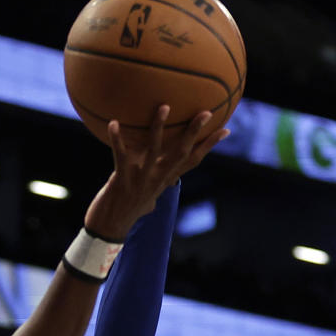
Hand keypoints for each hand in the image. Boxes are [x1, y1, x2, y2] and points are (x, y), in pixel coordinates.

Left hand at [84, 105, 228, 239]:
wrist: (109, 228)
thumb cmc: (126, 211)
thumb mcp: (146, 199)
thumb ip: (154, 188)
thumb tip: (159, 188)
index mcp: (164, 180)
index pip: (192, 161)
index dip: (209, 146)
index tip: (225, 129)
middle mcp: (156, 179)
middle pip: (180, 153)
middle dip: (194, 132)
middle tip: (206, 112)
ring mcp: (140, 179)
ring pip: (153, 149)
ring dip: (159, 127)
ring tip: (164, 107)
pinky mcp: (122, 180)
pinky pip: (120, 155)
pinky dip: (117, 139)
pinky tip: (114, 123)